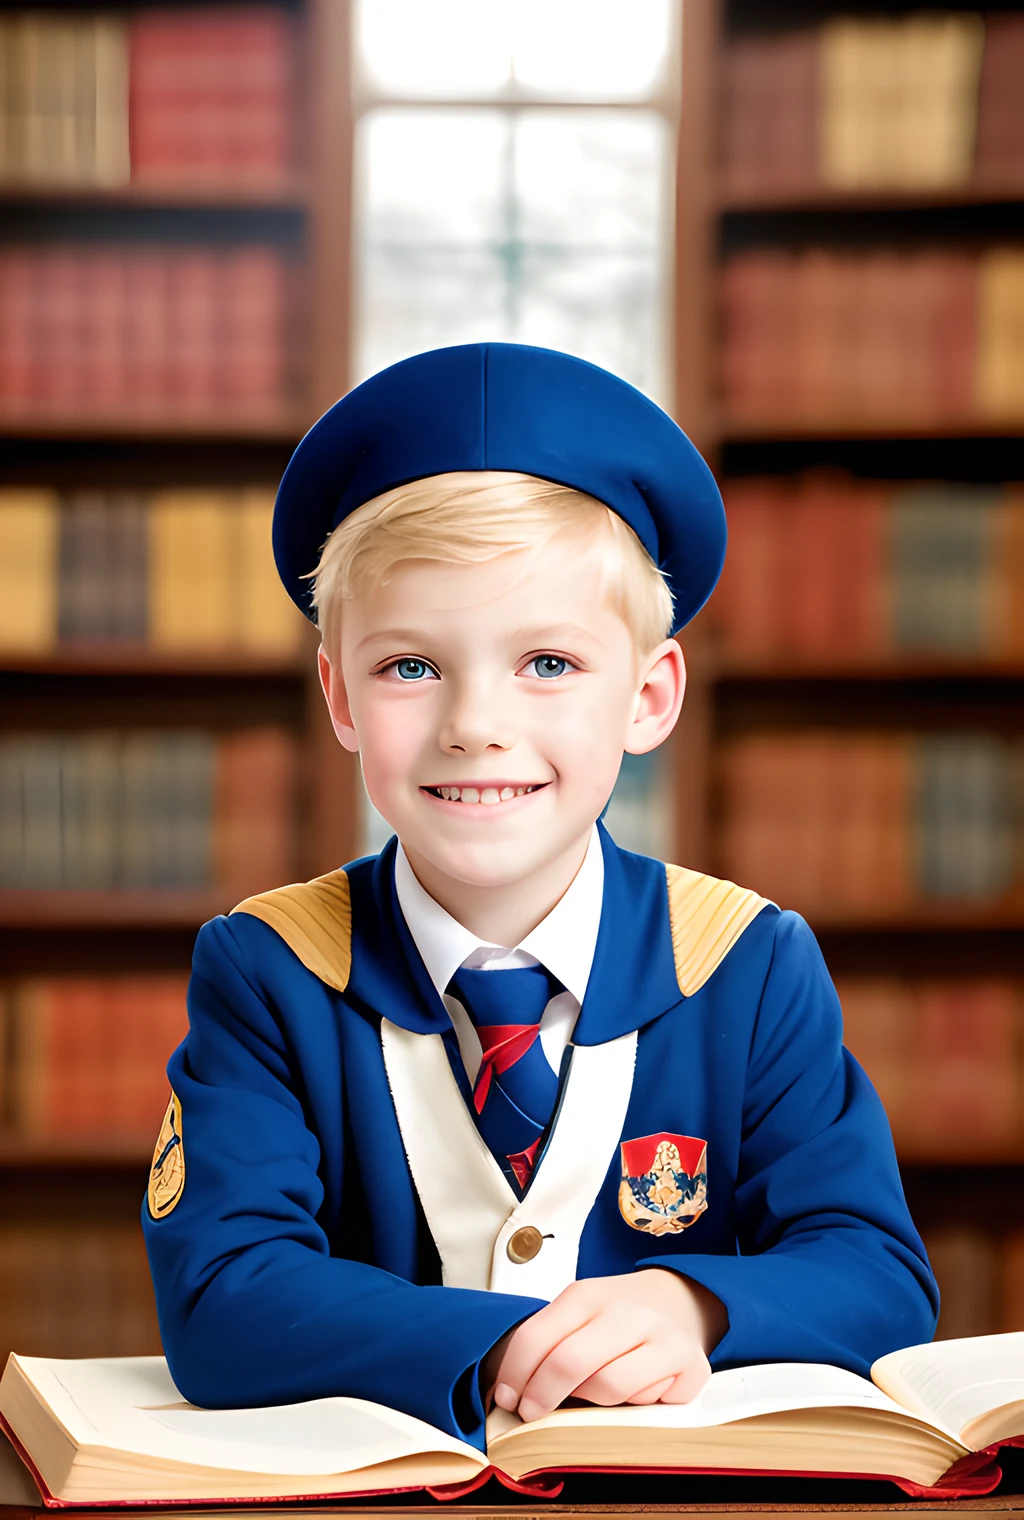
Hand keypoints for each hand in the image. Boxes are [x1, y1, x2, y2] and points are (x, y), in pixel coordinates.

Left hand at [489, 1269, 724, 1422]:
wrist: (678, 1301)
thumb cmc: (615, 1319)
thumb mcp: (578, 1315)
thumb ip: (548, 1343)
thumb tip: (509, 1392)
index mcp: (587, 1294)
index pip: (536, 1337)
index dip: (515, 1374)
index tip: (507, 1397)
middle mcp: (626, 1311)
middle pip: (569, 1363)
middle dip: (541, 1396)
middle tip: (531, 1413)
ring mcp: (662, 1336)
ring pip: (607, 1388)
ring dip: (591, 1400)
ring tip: (593, 1391)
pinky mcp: (691, 1366)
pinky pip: (647, 1401)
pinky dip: (634, 1404)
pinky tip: (635, 1390)